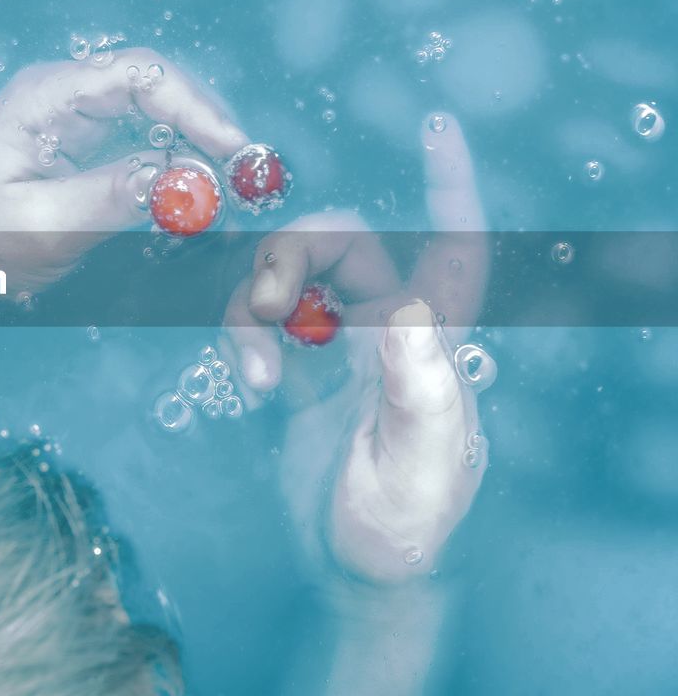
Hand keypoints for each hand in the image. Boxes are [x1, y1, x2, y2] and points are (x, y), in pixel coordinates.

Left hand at [0, 47, 250, 287]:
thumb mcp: (44, 227)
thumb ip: (112, 197)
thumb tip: (185, 181)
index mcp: (42, 97)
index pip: (135, 72)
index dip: (192, 102)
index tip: (231, 145)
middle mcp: (62, 93)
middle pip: (154, 81)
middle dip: (204, 119)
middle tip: (244, 168)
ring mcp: (75, 115)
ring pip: (156, 107)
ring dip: (197, 138)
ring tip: (230, 181)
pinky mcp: (86, 142)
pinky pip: (146, 134)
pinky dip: (178, 156)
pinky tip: (200, 186)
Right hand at [221, 112, 490, 583]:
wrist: (349, 567)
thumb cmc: (402, 528)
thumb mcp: (417, 470)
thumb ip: (416, 393)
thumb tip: (408, 314)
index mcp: (433, 343)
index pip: (453, 249)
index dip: (450, 187)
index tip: (436, 128)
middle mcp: (388, 330)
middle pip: (343, 243)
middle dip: (295, 252)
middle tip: (265, 303)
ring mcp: (338, 347)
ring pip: (291, 276)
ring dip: (257, 304)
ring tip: (249, 367)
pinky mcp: (296, 368)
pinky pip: (259, 320)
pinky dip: (242, 337)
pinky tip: (245, 380)